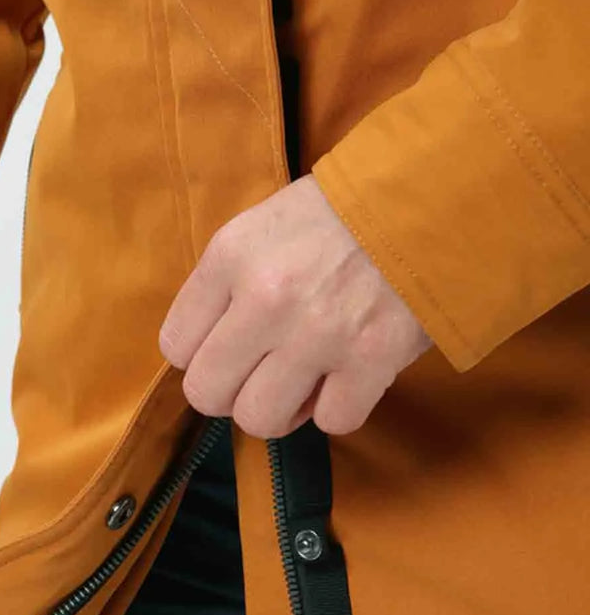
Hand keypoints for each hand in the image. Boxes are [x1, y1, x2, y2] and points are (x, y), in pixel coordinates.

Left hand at [158, 173, 432, 437]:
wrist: (437, 192)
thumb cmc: (345, 212)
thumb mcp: (266, 224)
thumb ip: (228, 284)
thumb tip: (209, 353)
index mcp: (232, 256)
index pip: (176, 347)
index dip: (204, 355)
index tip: (232, 346)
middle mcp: (267, 297)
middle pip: (208, 394)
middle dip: (232, 393)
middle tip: (262, 375)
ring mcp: (319, 332)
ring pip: (260, 419)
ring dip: (282, 409)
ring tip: (305, 381)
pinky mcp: (371, 359)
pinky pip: (331, 422)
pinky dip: (340, 408)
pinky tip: (349, 376)